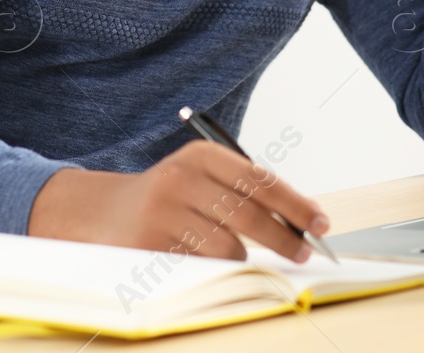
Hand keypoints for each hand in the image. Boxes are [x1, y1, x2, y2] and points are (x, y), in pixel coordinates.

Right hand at [27, 140, 328, 262]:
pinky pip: (200, 266)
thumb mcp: (202, 179)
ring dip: (242, 258)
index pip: (260, 180)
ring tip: (236, 254)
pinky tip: (207, 262)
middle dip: (284, 238)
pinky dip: (213, 269)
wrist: (103, 213)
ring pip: (228, 246)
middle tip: (303, 253)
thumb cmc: (170, 198)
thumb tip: (303, 221)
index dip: (296, 204)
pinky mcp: (150, 243)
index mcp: (201, 154)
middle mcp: (181, 177)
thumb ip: (244, 192)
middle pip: (249, 215)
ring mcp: (163, 211)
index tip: (321, 223)